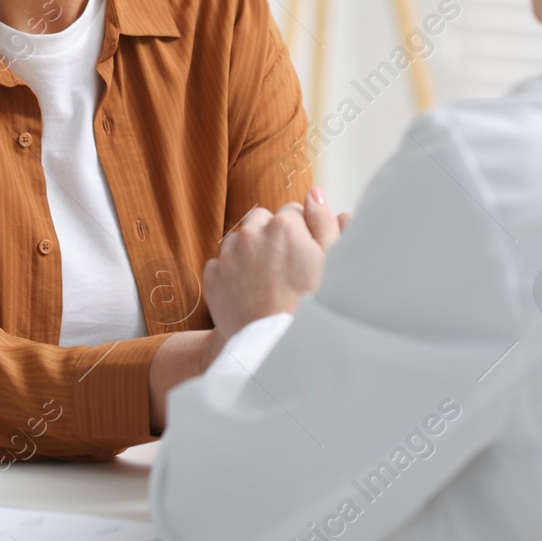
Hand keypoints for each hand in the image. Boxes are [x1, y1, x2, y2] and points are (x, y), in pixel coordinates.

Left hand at [203, 188, 340, 343]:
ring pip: (239, 240)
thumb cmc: (311, 305)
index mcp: (284, 224)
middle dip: (272, 236)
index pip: (293, 212)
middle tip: (284, 268)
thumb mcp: (331, 260)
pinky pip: (221, 264)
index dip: (301, 233)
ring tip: (266, 282)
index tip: (304, 257)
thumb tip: (314, 193)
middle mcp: (251, 232)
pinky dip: (232, 273)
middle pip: (262, 220)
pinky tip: (249, 292)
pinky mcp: (211, 277)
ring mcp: (227, 255)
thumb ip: (324, 221)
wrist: (276, 347)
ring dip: (249, 252)